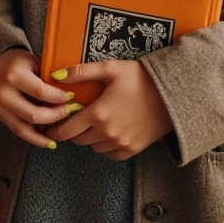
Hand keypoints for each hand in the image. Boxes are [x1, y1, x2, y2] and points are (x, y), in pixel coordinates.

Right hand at [0, 49, 76, 149]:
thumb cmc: (18, 62)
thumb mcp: (34, 62)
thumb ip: (48, 78)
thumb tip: (70, 95)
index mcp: (14, 75)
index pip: (41, 92)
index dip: (59, 97)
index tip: (72, 97)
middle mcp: (3, 93)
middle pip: (33, 114)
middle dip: (55, 116)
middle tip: (69, 112)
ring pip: (25, 128)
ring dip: (46, 134)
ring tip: (62, 134)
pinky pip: (18, 131)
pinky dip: (34, 138)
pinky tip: (48, 142)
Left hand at [44, 60, 172, 160]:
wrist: (172, 93)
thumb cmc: (140, 78)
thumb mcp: (111, 68)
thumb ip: (81, 72)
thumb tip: (56, 76)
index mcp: (98, 114)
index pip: (66, 130)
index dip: (56, 128)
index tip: (51, 124)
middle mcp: (107, 133)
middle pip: (78, 140)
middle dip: (73, 130)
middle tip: (76, 117)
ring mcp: (120, 144)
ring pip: (93, 148)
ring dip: (90, 137)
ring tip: (96, 121)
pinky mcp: (132, 150)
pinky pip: (110, 154)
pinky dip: (106, 145)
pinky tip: (110, 130)